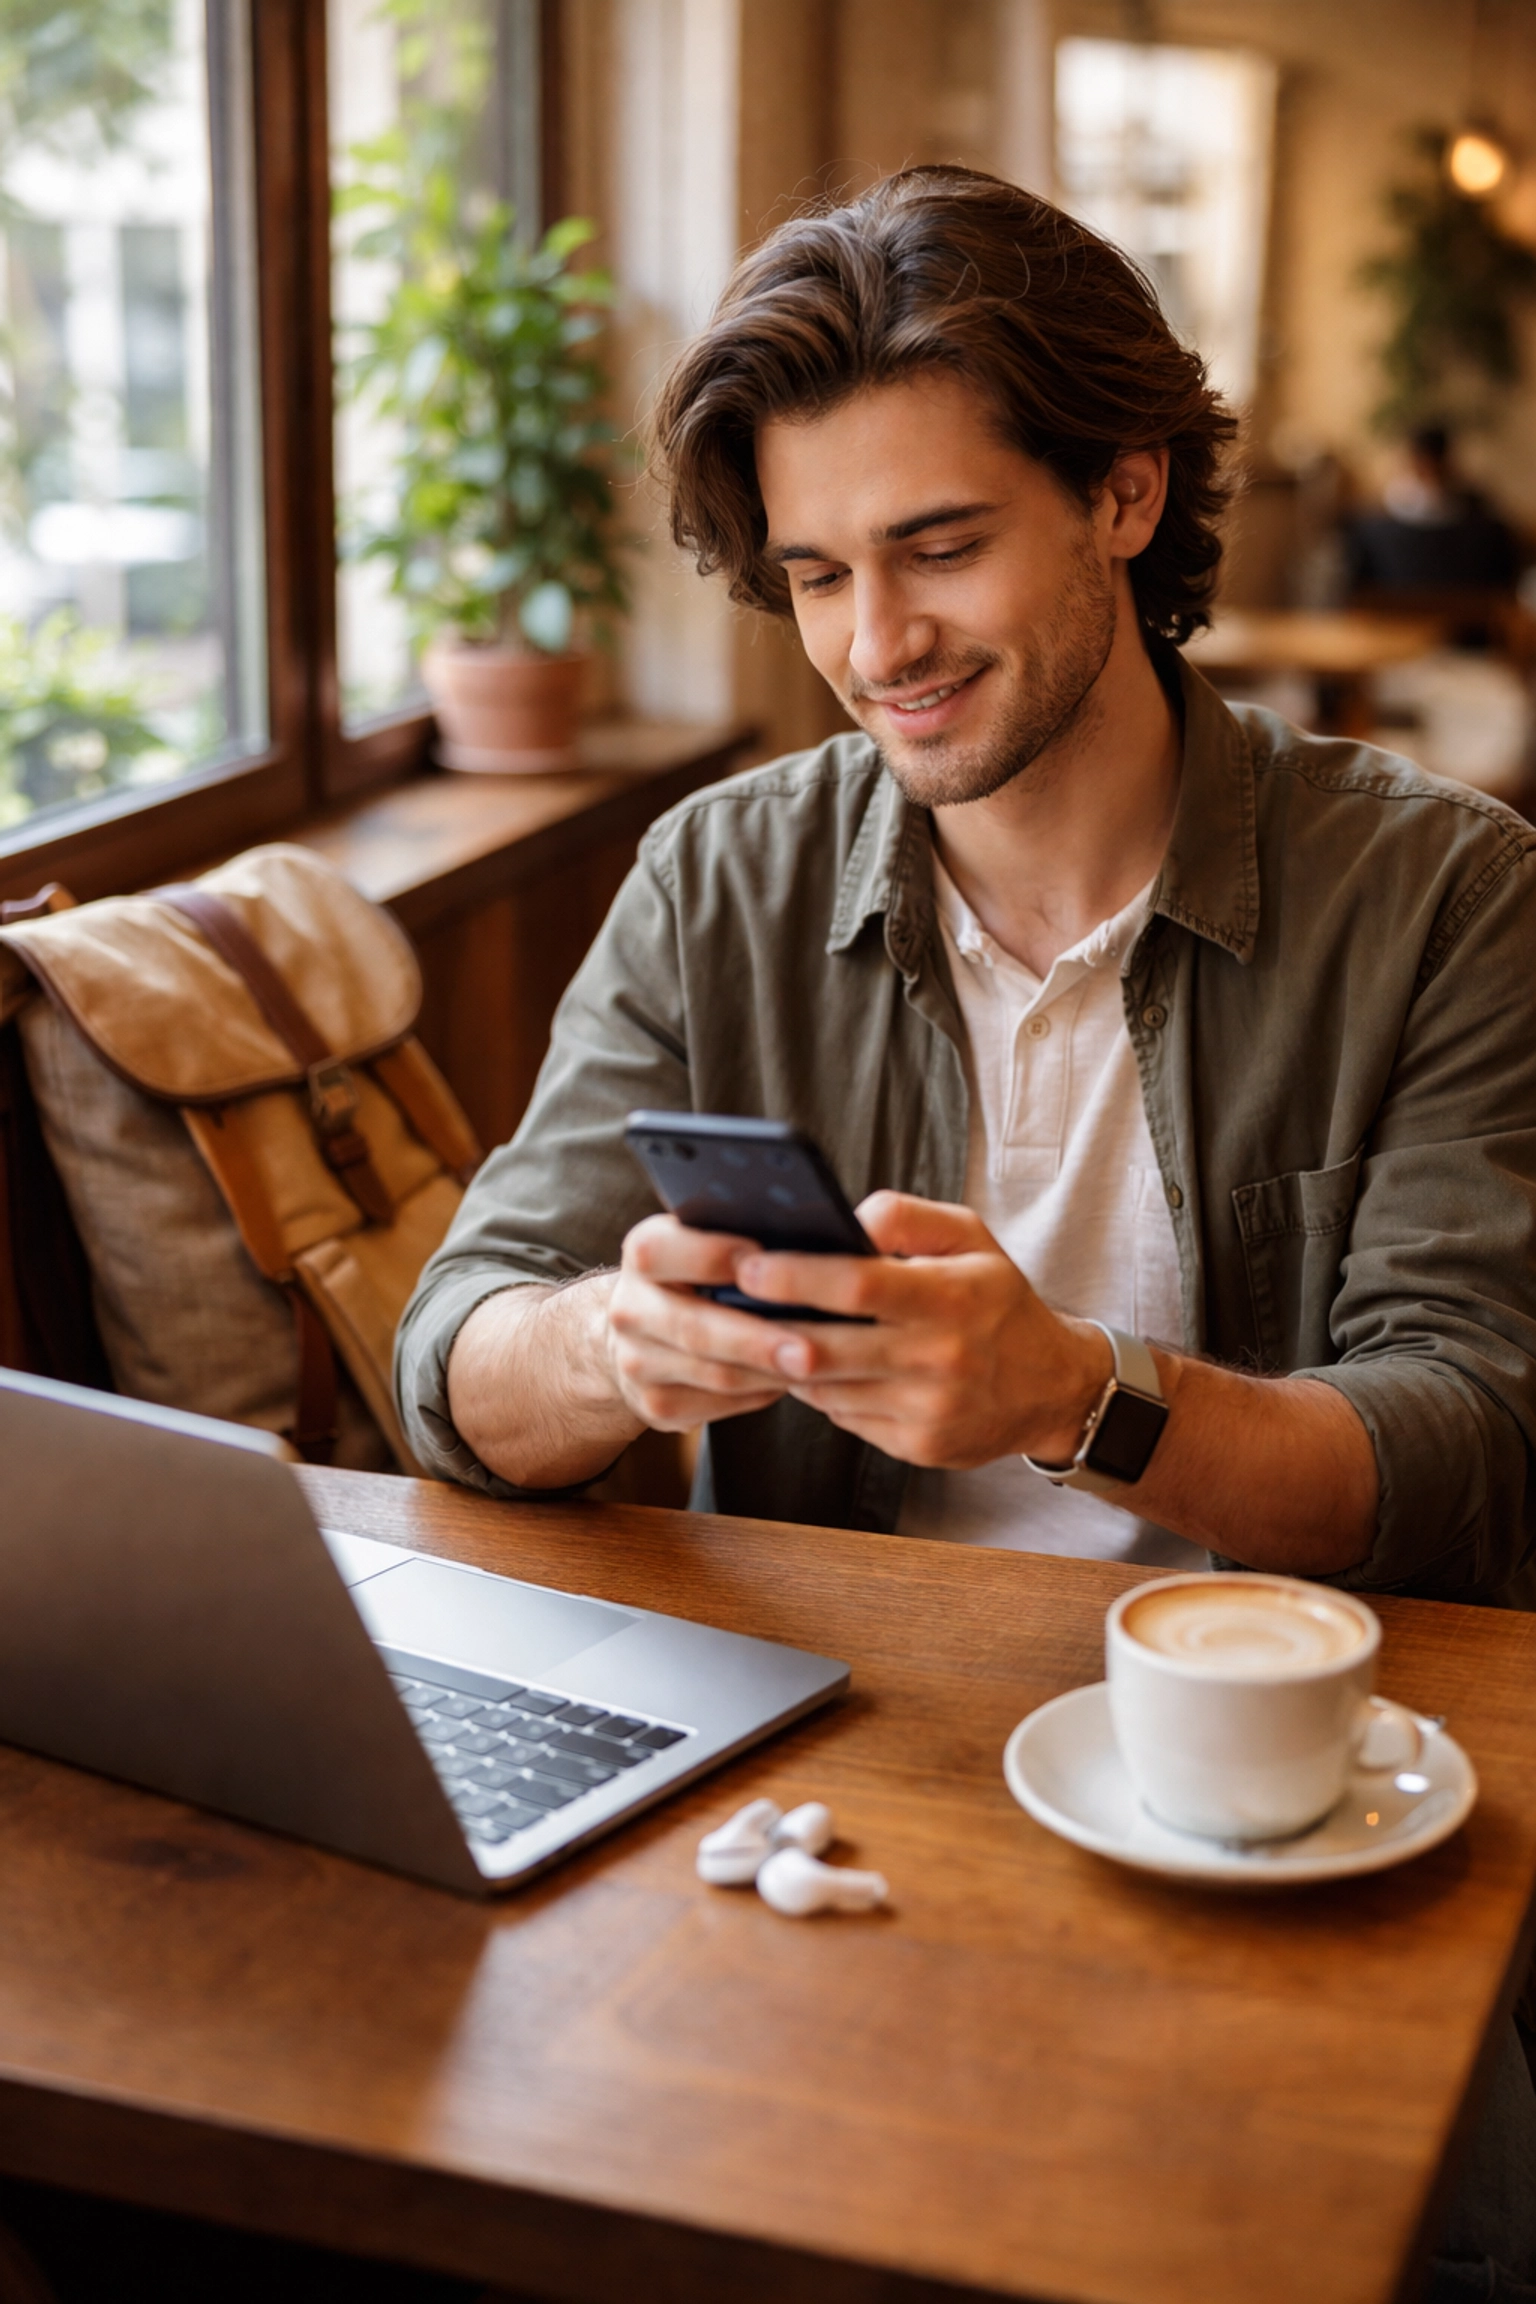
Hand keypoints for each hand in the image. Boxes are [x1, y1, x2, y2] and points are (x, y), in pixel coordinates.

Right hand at [604, 1212, 795, 1431]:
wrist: (639, 1329)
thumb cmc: (694, 1274)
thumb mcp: (701, 1239)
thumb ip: (737, 1233)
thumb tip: (802, 1239)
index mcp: (644, 1254)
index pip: (664, 1252)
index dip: (714, 1255)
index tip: (766, 1259)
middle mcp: (630, 1309)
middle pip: (696, 1330)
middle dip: (758, 1342)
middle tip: (811, 1351)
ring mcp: (637, 1362)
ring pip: (715, 1375)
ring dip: (770, 1374)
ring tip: (816, 1369)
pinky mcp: (655, 1405)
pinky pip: (719, 1405)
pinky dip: (760, 1394)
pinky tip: (788, 1381)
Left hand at [607, 1193, 1108, 1465]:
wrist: (1051, 1388)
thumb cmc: (998, 1301)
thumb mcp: (972, 1238)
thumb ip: (907, 1217)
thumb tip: (843, 1220)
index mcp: (952, 1299)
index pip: (858, 1286)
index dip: (795, 1276)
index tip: (747, 1264)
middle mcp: (940, 1360)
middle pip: (828, 1346)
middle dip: (767, 1325)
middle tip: (725, 1301)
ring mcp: (927, 1411)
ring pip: (826, 1388)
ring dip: (783, 1361)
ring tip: (753, 1330)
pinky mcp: (917, 1447)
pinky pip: (844, 1417)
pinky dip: (818, 1391)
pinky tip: (807, 1366)